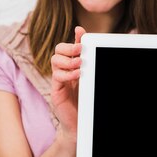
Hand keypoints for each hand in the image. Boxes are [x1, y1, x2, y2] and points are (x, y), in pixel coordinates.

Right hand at [50, 26, 85, 141]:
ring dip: (68, 59)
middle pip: (59, 50)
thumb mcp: (92, 81)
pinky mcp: (56, 91)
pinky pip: (56, 76)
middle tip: (80, 49)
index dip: (75, 37)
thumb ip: (94, 67)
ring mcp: (59, 80)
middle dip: (69, 46)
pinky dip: (67, 74)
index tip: (80, 31)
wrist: (80, 126)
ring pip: (55, 60)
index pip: (71, 47)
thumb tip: (102, 53)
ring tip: (80, 64)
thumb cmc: (88, 103)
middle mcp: (65, 71)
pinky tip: (77, 75)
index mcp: (73, 67)